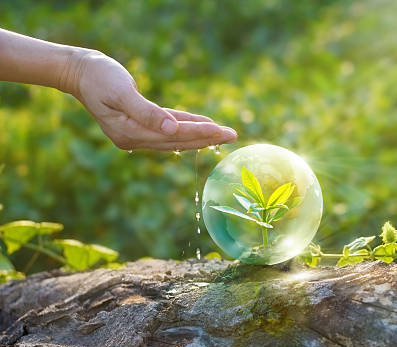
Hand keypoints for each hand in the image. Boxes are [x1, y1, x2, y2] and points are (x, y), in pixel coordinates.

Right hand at [66, 51, 236, 149]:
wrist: (79, 71)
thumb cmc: (99, 77)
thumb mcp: (121, 92)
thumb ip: (146, 113)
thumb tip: (172, 130)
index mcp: (129, 133)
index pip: (172, 136)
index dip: (198, 134)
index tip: (221, 131)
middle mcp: (133, 139)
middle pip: (177, 142)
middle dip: (206, 139)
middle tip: (233, 135)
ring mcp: (135, 135)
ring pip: (174, 138)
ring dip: (199, 135)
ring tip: (223, 133)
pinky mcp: (137, 126)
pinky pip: (167, 129)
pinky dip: (185, 127)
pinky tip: (202, 126)